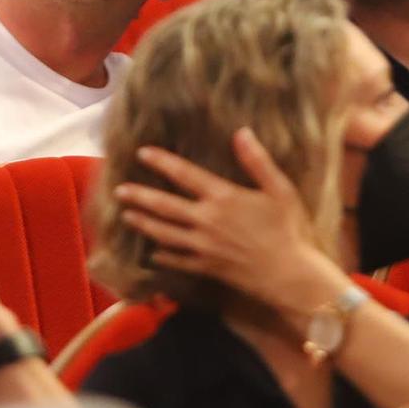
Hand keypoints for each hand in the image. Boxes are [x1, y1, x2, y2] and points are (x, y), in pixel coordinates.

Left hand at [114, 129, 348, 326]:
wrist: (289, 275)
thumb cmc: (288, 230)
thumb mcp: (280, 190)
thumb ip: (257, 161)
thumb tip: (241, 132)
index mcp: (223, 198)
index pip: (185, 174)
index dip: (162, 162)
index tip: (142, 153)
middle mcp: (207, 221)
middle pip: (165, 206)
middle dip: (140, 196)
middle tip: (119, 189)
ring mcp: (203, 246)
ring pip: (164, 233)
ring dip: (143, 223)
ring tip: (126, 215)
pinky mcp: (206, 267)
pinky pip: (178, 260)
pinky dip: (163, 255)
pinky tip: (153, 252)